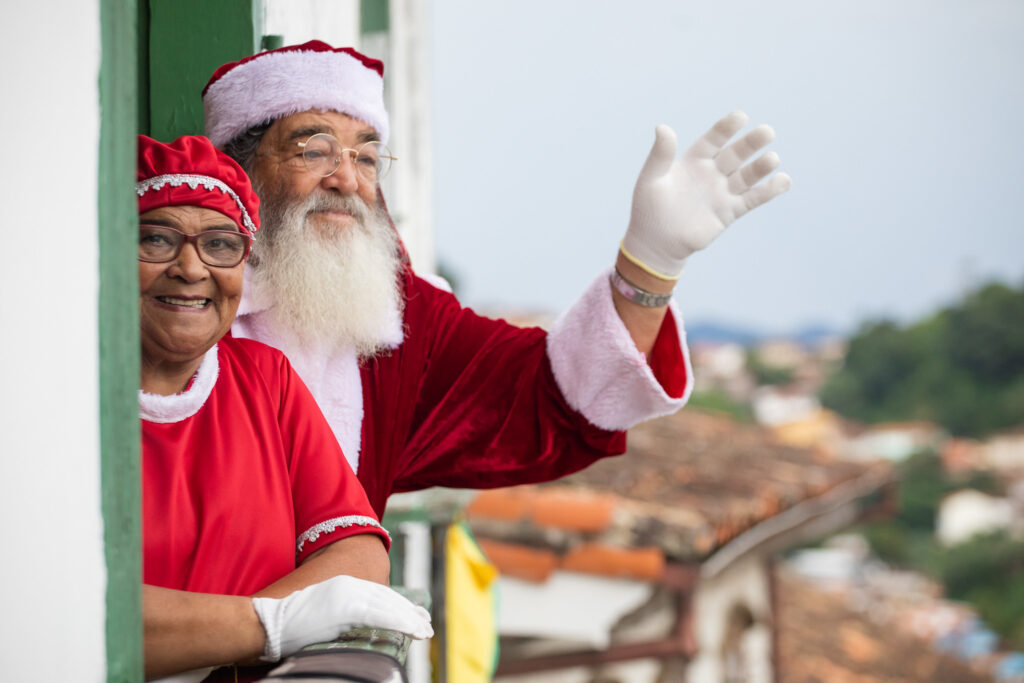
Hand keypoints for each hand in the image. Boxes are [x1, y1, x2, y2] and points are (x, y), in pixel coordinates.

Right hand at [251, 575, 432, 660]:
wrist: (267, 621)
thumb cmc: (284, 623)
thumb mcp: (316, 611)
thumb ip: (336, 613)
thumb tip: (347, 626)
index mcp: (343, 585)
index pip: (378, 595)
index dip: (397, 605)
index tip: (412, 613)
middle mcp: (350, 586)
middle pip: (388, 599)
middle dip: (408, 612)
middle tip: (426, 623)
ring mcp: (349, 597)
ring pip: (390, 608)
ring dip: (410, 620)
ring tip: (425, 630)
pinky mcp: (348, 610)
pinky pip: (382, 617)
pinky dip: (401, 623)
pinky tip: (414, 630)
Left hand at [621, 111, 791, 279]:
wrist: (656, 244)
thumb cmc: (648, 210)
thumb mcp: (651, 180)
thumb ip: (660, 155)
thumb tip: (662, 127)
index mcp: (693, 161)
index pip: (713, 140)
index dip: (726, 128)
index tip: (741, 116)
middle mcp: (711, 173)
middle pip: (736, 154)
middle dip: (751, 143)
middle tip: (767, 132)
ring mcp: (722, 192)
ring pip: (747, 176)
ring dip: (761, 167)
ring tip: (772, 159)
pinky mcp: (729, 212)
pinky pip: (752, 199)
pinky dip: (768, 191)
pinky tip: (784, 181)